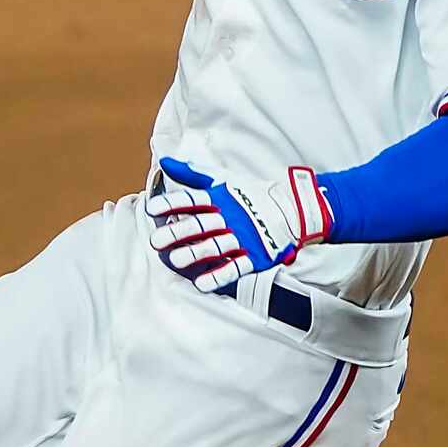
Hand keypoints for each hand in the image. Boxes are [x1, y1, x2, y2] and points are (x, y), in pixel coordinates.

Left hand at [144, 156, 332, 294]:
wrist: (294, 210)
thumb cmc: (252, 195)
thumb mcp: (223, 180)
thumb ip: (192, 173)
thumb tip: (164, 163)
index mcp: (221, 198)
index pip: (193, 200)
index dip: (173, 204)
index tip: (152, 209)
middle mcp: (230, 217)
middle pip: (201, 224)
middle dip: (178, 232)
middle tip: (156, 240)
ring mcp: (243, 238)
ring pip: (215, 246)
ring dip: (195, 254)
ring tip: (175, 261)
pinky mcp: (256, 256)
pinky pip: (235, 267)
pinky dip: (218, 275)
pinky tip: (201, 283)